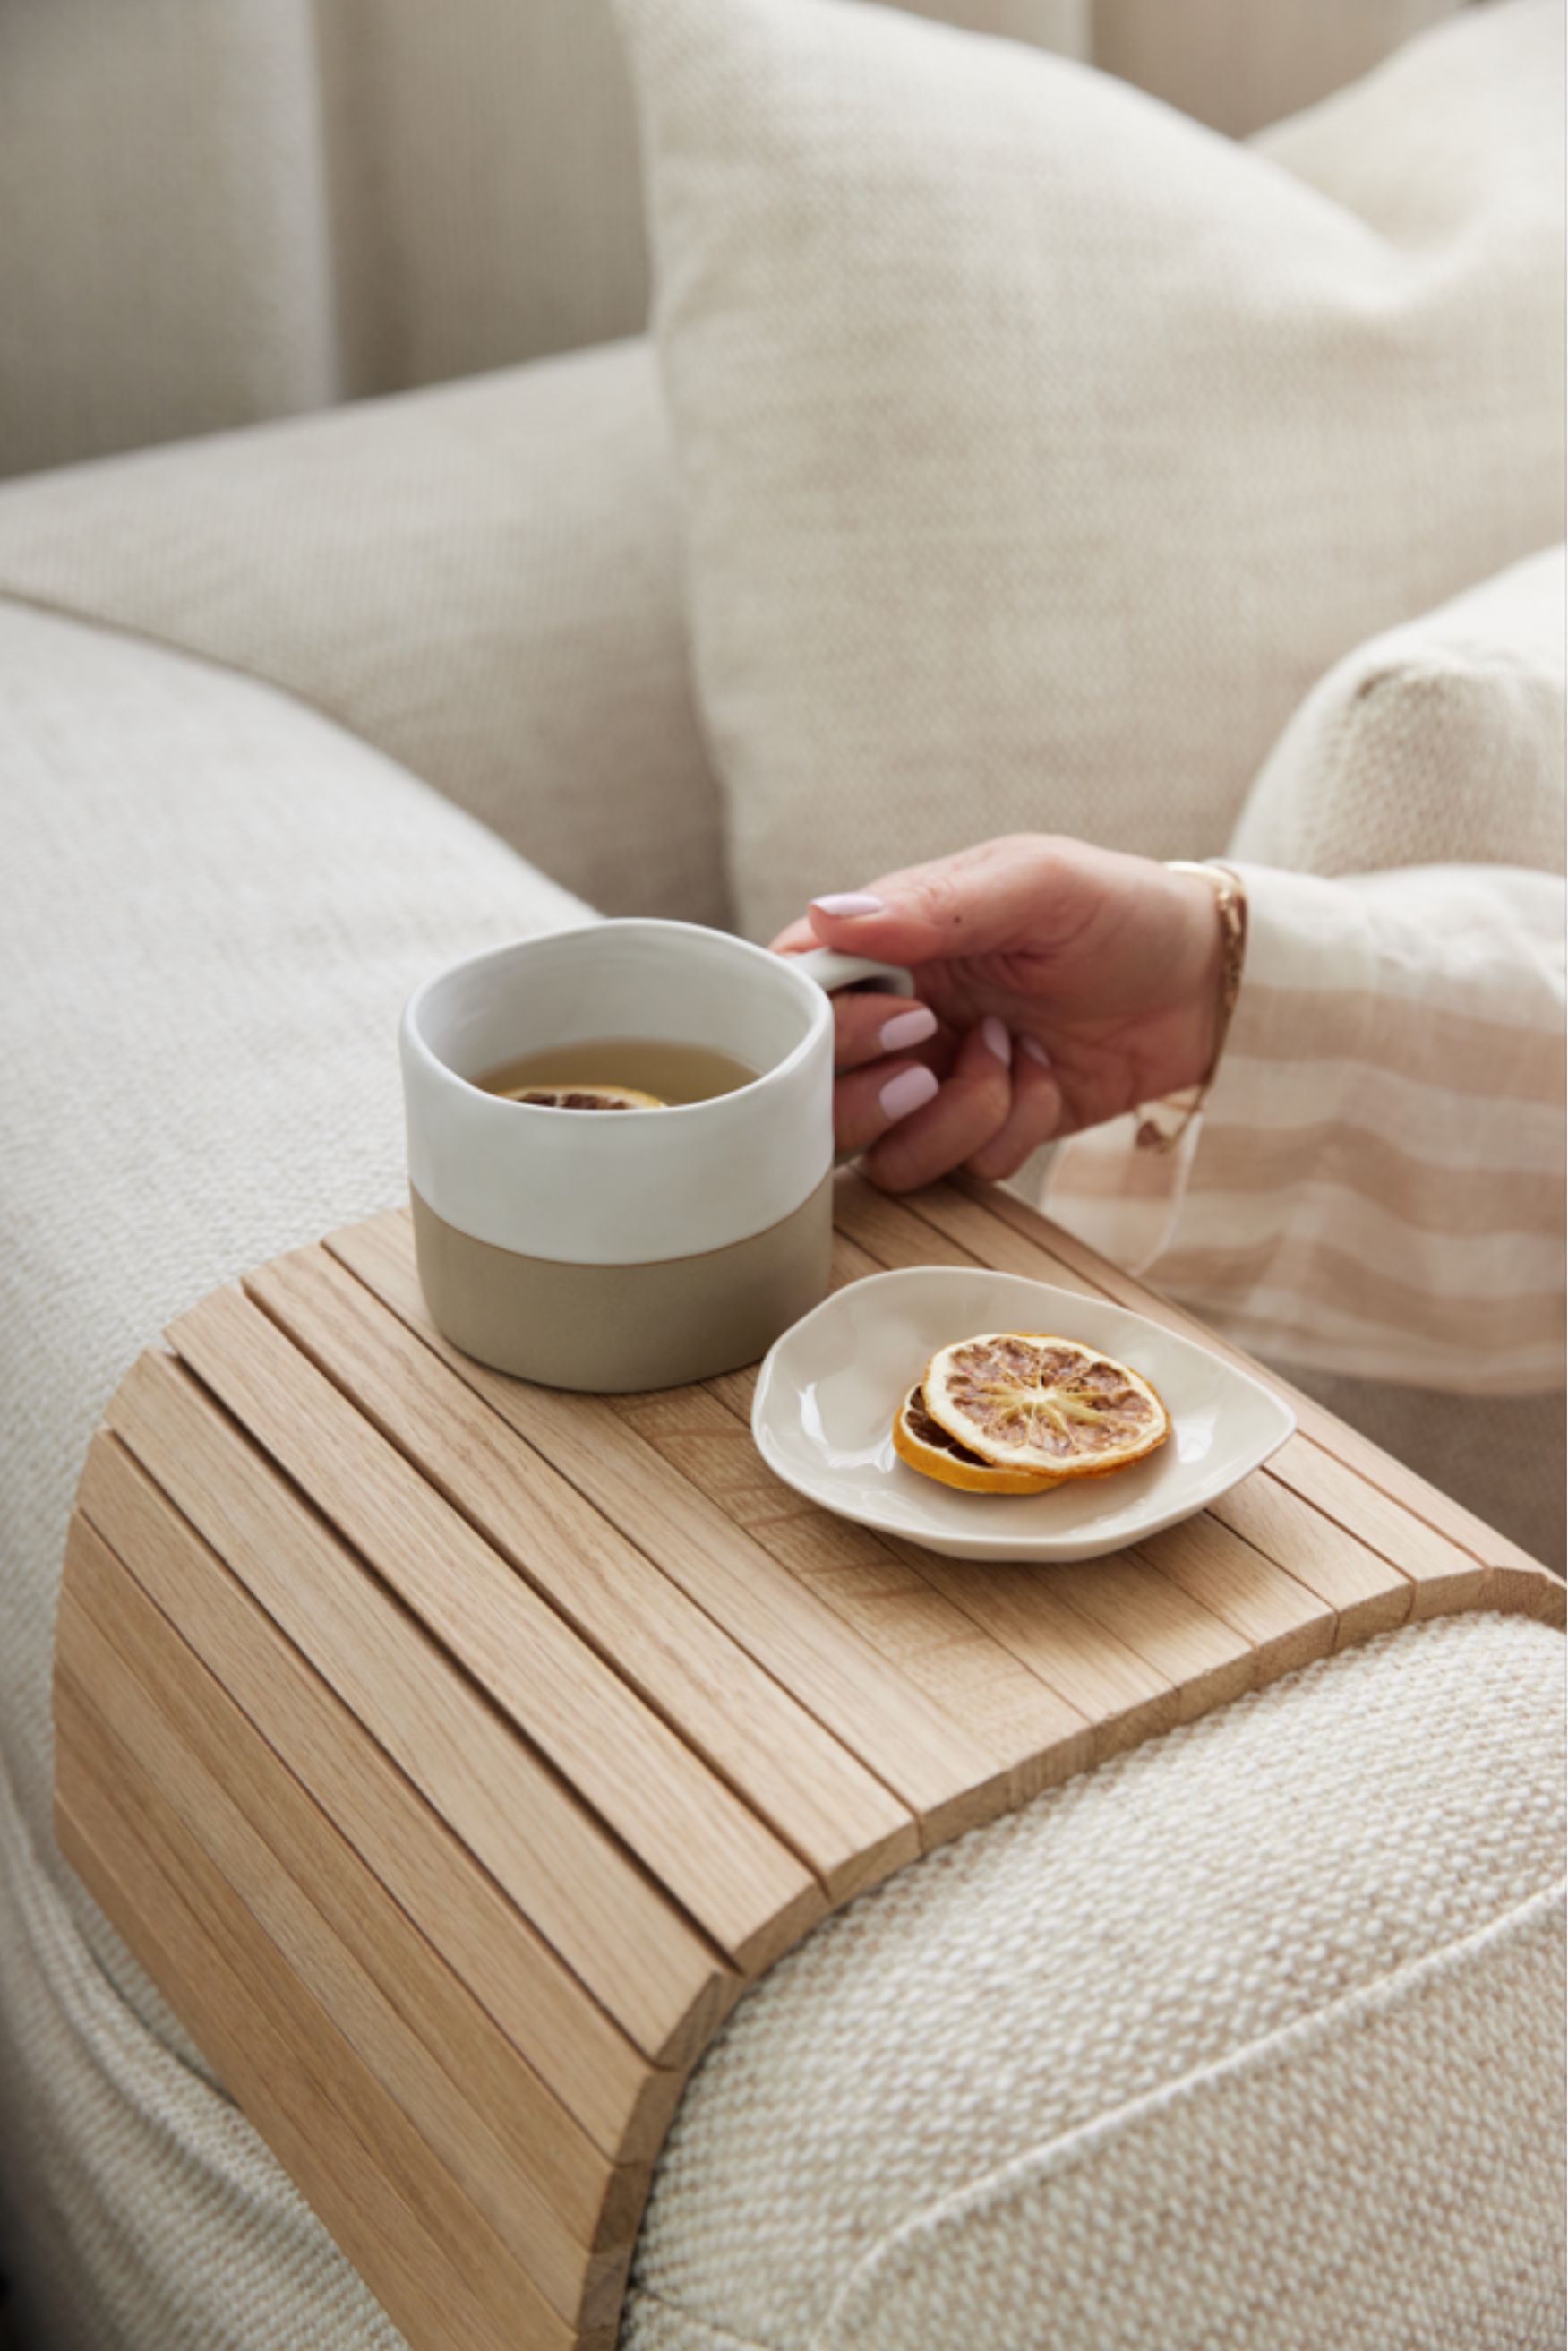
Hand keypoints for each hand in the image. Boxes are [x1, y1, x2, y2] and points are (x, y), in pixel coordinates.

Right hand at [771, 835, 1225, 1190]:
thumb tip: (827, 915)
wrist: (1213, 985)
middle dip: (875, 1092)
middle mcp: (898, 1019)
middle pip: (816, 1098)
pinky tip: (1047, 1076)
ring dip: (956, 1114)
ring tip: (1014, 1052)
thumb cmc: (1121, 912)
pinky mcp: (988, 1133)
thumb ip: (934, 905)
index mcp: (890, 946)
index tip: (903, 1015)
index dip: (824, 1028)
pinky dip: (1011, 1130)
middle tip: (938, 1049)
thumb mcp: (1035, 883)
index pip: (795, 998)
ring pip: (885, 1152)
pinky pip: (964, 1169)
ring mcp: (939, 1083)